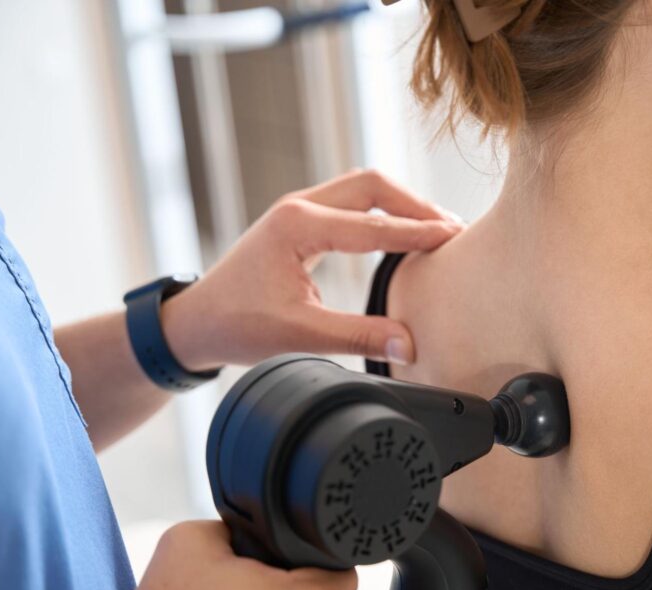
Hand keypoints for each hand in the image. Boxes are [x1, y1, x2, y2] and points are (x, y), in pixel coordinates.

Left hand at [161, 169, 463, 369]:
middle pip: (373, 186)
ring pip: (363, 188)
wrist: (197, 321)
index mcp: (298, 226)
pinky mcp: (301, 220)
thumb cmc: (237, 324)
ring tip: (436, 227)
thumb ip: (357, 335)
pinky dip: (383, 211)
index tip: (454, 238)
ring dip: (400, 203)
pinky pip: (351, 202)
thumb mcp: (299, 334)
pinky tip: (402, 230)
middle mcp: (299, 207)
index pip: (374, 225)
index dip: (419, 232)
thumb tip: (408, 342)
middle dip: (416, 204)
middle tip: (452, 229)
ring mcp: (299, 209)